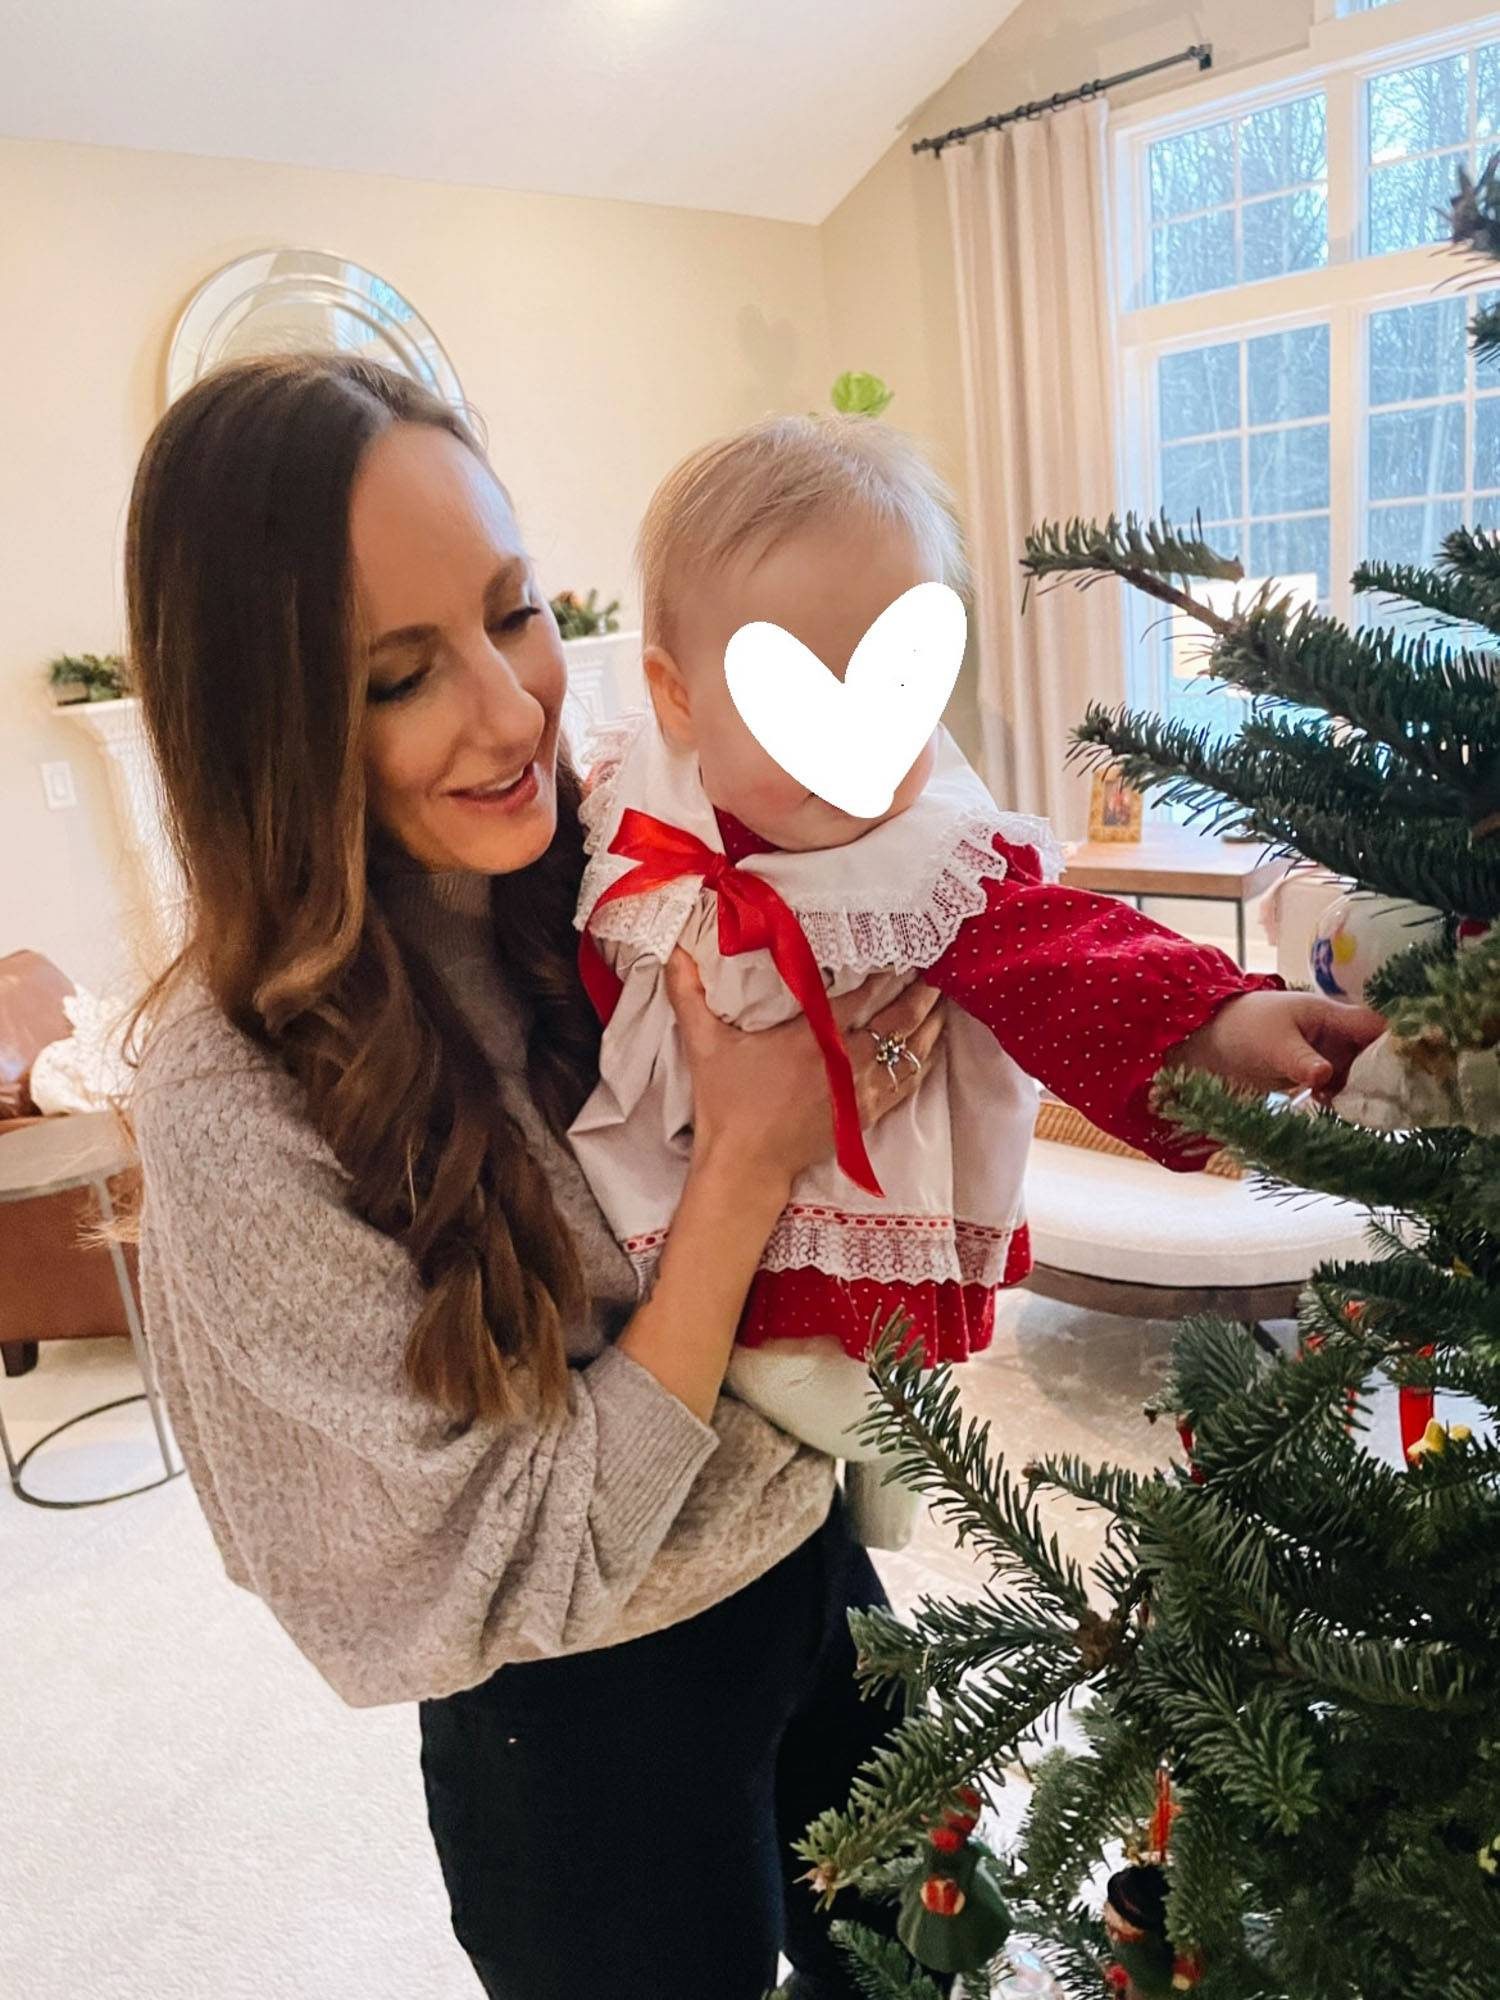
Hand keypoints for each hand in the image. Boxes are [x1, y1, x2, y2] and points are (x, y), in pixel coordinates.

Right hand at [663, 949, 946, 1197]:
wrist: (745, 1165)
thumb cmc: (726, 1104)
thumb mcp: (704, 1045)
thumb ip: (689, 995)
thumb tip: (672, 952)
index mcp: (811, 1039)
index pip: (860, 998)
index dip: (885, 975)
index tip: (903, 952)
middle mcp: (844, 1063)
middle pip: (896, 1023)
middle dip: (920, 996)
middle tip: (937, 970)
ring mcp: (859, 1093)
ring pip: (909, 1054)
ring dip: (929, 1026)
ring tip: (944, 1001)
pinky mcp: (864, 1117)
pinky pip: (906, 1085)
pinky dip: (923, 1063)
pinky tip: (933, 1047)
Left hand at [1169, 989, 1384, 1100]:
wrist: (1207, 1043)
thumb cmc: (1242, 1030)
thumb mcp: (1273, 1043)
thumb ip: (1301, 1060)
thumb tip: (1327, 1075)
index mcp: (1329, 1015)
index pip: (1375, 1028)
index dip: (1397, 1046)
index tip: (1415, 1072)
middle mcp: (1332, 1035)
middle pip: (1373, 1054)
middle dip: (1385, 1076)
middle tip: (1398, 1105)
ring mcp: (1323, 1055)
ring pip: (1357, 1074)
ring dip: (1364, 1093)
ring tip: (1376, 1116)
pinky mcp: (1311, 1075)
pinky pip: (1338, 1088)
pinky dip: (1344, 1101)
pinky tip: (1347, 1117)